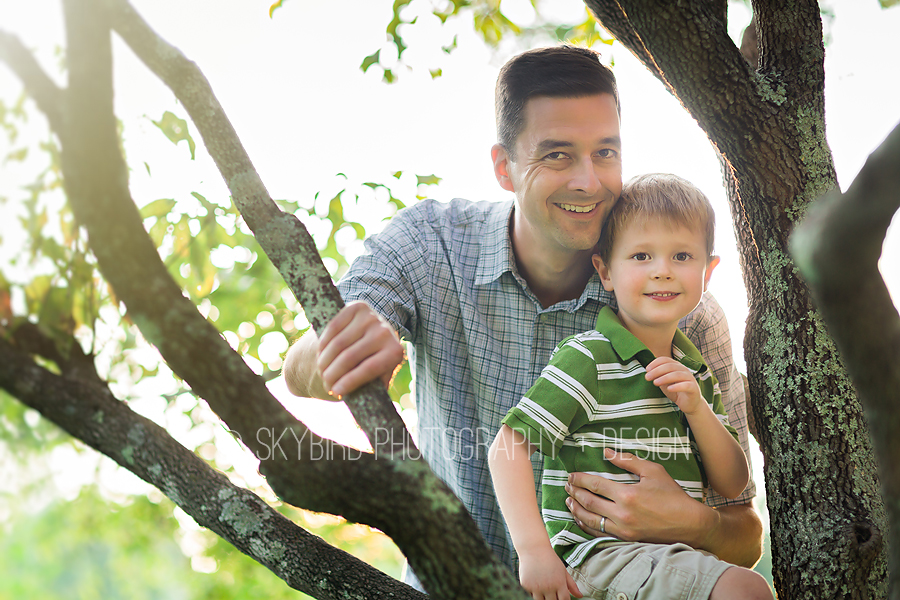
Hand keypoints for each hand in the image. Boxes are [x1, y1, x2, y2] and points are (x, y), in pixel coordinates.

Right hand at [317, 301, 403, 396]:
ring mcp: (371, 317)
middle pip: (350, 356)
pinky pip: (333, 327)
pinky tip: (321, 355)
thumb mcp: (376, 379)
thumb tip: (368, 411)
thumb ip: (371, 390)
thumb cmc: (372, 366)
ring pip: (338, 343)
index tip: (335, 392)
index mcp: (395, 353)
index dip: (349, 382)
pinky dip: (324, 344)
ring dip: (325, 360)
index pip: (368, 368)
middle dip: (333, 373)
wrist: (372, 336)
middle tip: (326, 383)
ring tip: (322, 371)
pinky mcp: (356, 307)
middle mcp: (385, 332)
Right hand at [518, 546, 581, 599]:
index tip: (562, 598)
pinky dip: (534, 593)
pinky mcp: (526, 586)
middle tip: (552, 592)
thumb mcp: (563, 571)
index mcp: (559, 583)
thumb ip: (572, 585)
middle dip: (554, 599)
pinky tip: (535, 584)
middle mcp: (548, 587)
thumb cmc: (550, 559)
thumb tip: (580, 596)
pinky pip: (530, 595)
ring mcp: (536, 587)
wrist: (534, 548)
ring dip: (543, 598)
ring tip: (544, 589)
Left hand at [565, 448, 711, 546]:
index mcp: (627, 494)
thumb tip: (607, 452)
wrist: (690, 524)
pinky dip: (586, 525)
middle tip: (566, 485)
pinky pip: (599, 533)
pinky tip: (580, 518)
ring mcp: (623, 529)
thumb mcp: (653, 471)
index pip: (595, 485)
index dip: (580, 479)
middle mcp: (622, 514)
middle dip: (574, 492)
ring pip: (590, 519)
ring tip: (568, 501)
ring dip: (576, 509)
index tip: (571, 475)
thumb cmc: (673, 495)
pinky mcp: (626, 540)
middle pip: (588, 501)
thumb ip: (628, 461)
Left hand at [645, 356, 703, 414]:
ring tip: (655, 383)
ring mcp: (690, 378)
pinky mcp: (694, 388)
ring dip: (665, 378)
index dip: (655, 363)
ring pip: (677, 375)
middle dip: (657, 371)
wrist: (689, 403)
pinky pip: (686, 385)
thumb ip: (658, 376)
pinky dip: (677, 386)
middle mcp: (684, 370)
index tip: (647, 370)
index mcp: (676, 366)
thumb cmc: (675, 390)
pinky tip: (669, 389)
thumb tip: (647, 372)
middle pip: (670, 366)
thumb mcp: (664, 382)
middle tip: (647, 377)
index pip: (665, 360)